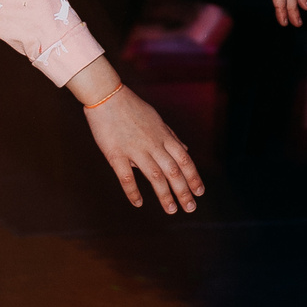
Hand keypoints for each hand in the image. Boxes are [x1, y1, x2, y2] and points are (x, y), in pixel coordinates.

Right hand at [75, 63, 203, 213]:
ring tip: (171, 210)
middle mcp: (153, 144)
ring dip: (165, 195)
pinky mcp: (116, 154)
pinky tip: (139, 203)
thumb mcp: (157, 120)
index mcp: (164, 136)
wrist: (107, 96)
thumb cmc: (132, 108)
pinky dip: (133, 191)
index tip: (200, 192)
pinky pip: (126, 176)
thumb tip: (186, 150)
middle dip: (184, 191)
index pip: (184, 160)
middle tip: (191, 208)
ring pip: (155, 176)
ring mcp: (135, 149)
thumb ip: (172, 137)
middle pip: (173, 171)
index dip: (193, 177)